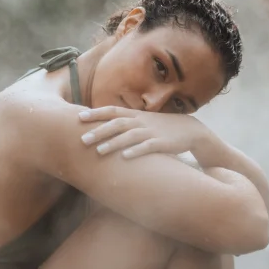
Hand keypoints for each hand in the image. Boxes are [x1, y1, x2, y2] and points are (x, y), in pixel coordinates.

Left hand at [79, 106, 204, 159]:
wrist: (190, 130)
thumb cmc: (161, 127)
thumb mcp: (143, 121)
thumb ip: (125, 122)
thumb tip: (103, 126)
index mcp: (135, 115)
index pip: (112, 111)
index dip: (95, 113)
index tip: (78, 117)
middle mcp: (141, 122)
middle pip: (117, 124)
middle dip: (99, 131)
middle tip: (82, 140)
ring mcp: (151, 132)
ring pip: (129, 136)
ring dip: (113, 143)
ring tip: (99, 151)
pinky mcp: (162, 143)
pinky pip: (147, 147)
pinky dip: (136, 151)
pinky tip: (125, 157)